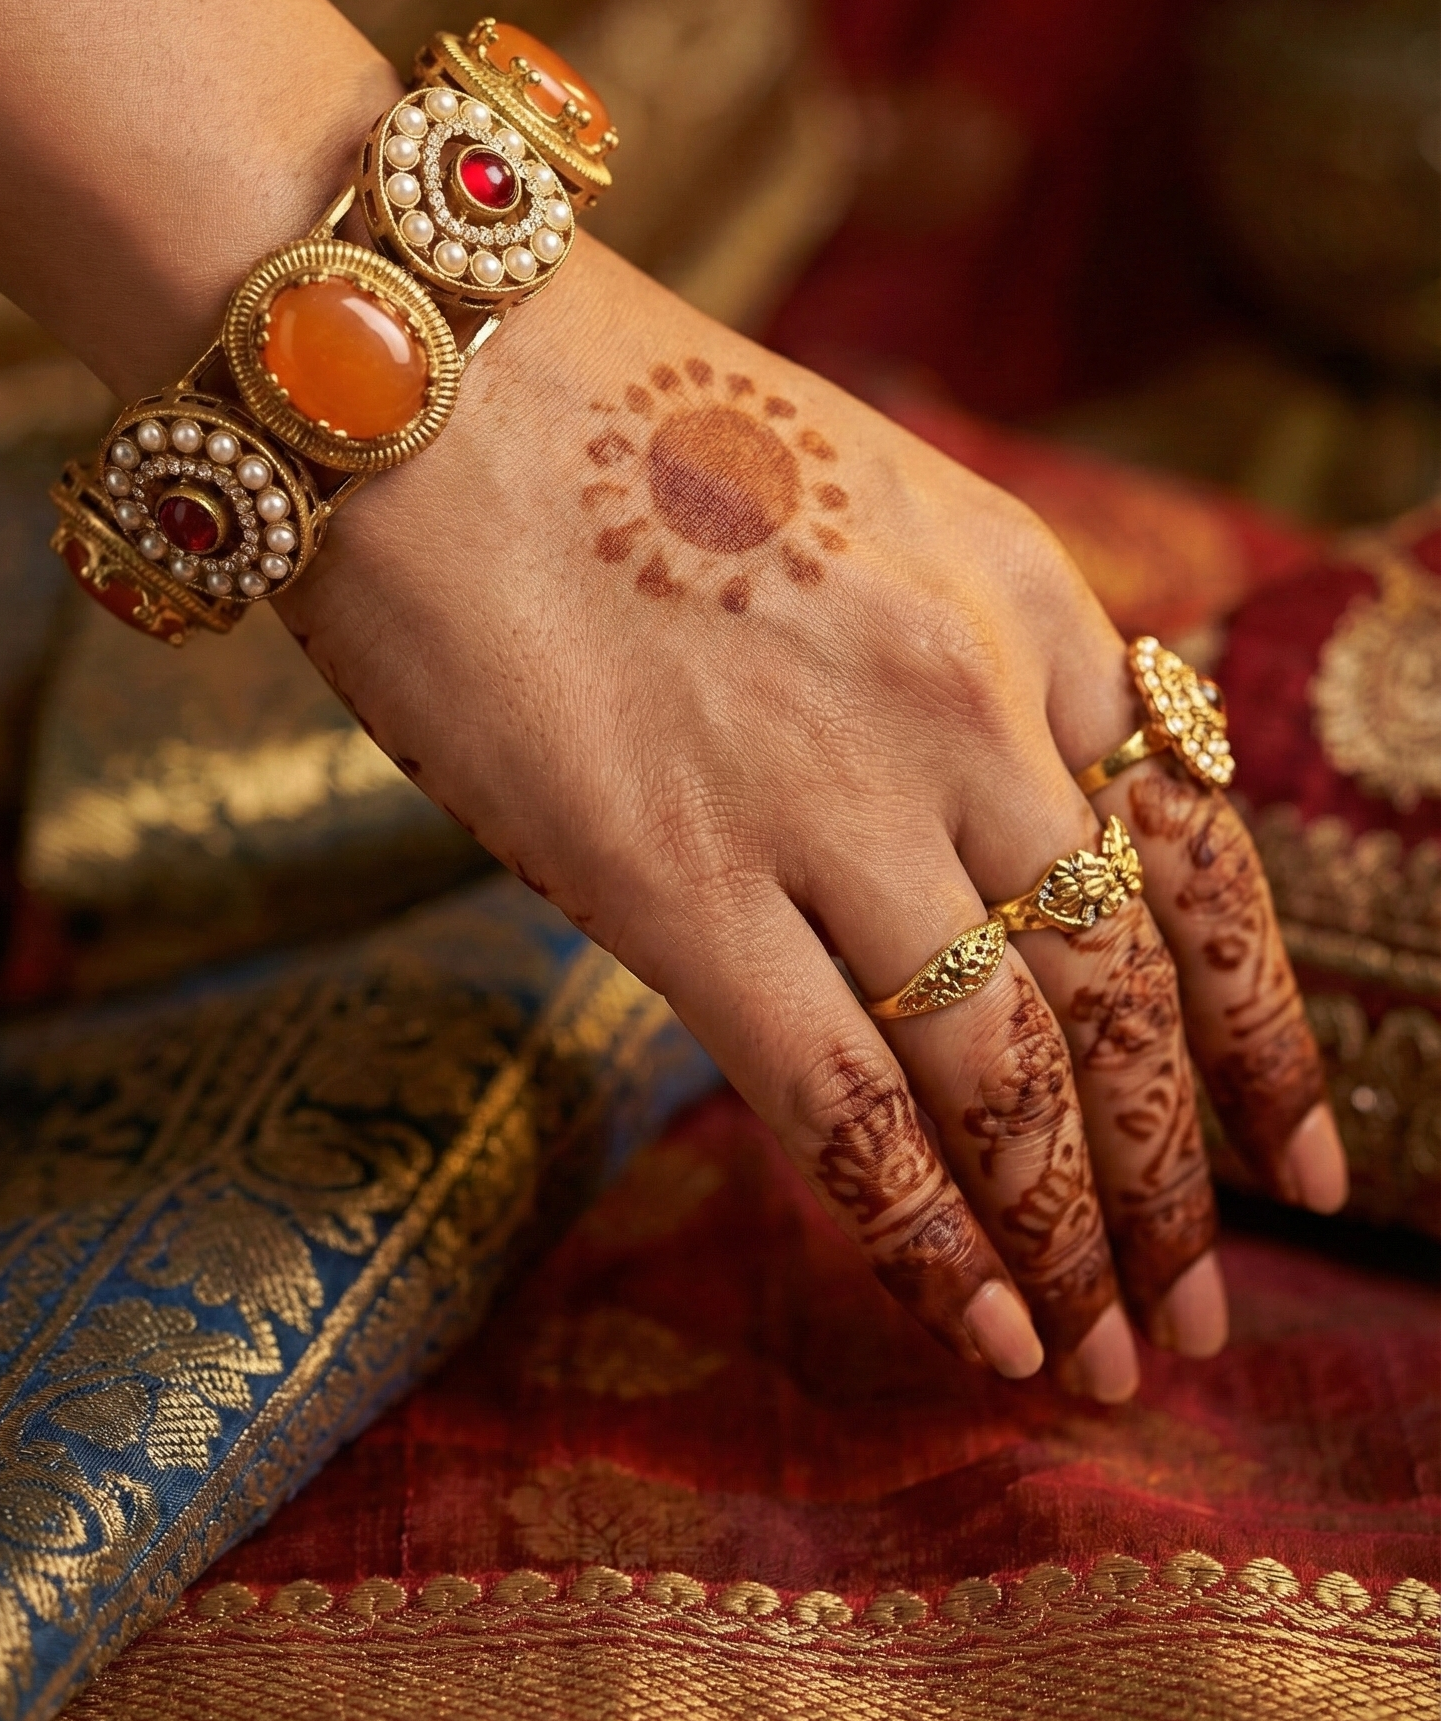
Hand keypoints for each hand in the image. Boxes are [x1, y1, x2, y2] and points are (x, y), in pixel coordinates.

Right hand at [281, 238, 1347, 1402]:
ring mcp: (831, 793)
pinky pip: (845, 1101)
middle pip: (1119, 993)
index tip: (1305, 1167)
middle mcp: (967, 701)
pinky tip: (974, 1328)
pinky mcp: (673, 876)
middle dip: (1174, 1180)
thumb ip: (939, 668)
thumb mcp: (851, 505)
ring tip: (1102, 1355)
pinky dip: (926, 1240)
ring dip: (1068, 1238)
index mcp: (1024, 596)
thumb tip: (971, 857)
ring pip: (1007, 1074)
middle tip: (1190, 1314)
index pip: (1201, 857)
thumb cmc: (602, 424)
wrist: (416, 366)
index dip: (1261, 1035)